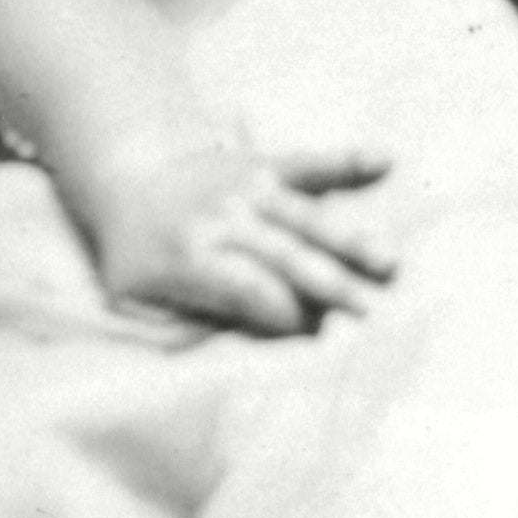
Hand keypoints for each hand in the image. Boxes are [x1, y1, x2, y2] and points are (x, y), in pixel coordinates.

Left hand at [86, 131, 395, 335]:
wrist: (128, 182)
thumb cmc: (139, 260)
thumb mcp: (135, 304)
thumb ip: (177, 331)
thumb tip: (226, 356)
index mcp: (187, 259)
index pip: (248, 290)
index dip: (284, 314)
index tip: (319, 335)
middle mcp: (219, 221)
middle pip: (284, 257)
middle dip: (328, 286)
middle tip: (371, 313)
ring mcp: (245, 189)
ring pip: (305, 217)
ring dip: (349, 239)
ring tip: (389, 262)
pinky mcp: (265, 167)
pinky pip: (308, 164)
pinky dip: (344, 162)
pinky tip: (385, 161)